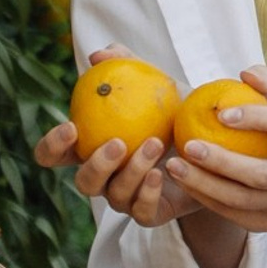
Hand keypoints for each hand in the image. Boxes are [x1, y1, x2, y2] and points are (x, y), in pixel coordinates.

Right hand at [32, 47, 191, 227]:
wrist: (214, 142)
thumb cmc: (174, 110)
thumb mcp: (156, 83)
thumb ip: (127, 65)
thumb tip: (99, 54)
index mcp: (93, 148)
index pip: (55, 155)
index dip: (52, 146)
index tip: (71, 126)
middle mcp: (104, 177)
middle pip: (82, 181)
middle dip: (96, 164)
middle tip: (118, 143)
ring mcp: (125, 198)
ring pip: (113, 195)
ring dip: (132, 170)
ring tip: (156, 144)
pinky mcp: (150, 213)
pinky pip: (141, 212)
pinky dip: (148, 193)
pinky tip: (162, 173)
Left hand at [163, 65, 266, 234]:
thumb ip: (262, 84)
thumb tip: (245, 73)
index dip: (255, 118)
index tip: (220, 112)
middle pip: (261, 174)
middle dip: (222, 162)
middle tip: (187, 146)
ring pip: (242, 199)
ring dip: (204, 184)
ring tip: (175, 166)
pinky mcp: (266, 222)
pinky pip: (231, 214)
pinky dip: (204, 198)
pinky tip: (183, 182)